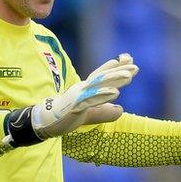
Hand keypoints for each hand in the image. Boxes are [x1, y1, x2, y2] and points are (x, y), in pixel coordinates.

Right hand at [4, 54, 137, 146]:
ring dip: (114, 80)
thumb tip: (120, 110)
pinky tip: (115, 93)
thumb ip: (104, 111)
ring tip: (129, 76)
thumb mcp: (89, 114)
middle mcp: (82, 88)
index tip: (129, 58)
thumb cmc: (66, 116)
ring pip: (98, 85)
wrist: (45, 123)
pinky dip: (103, 95)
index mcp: (86, 89)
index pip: (102, 75)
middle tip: (135, 66)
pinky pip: (91, 99)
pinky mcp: (74, 105)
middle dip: (119, 70)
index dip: (115, 67)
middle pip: (103, 77)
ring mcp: (78, 96)